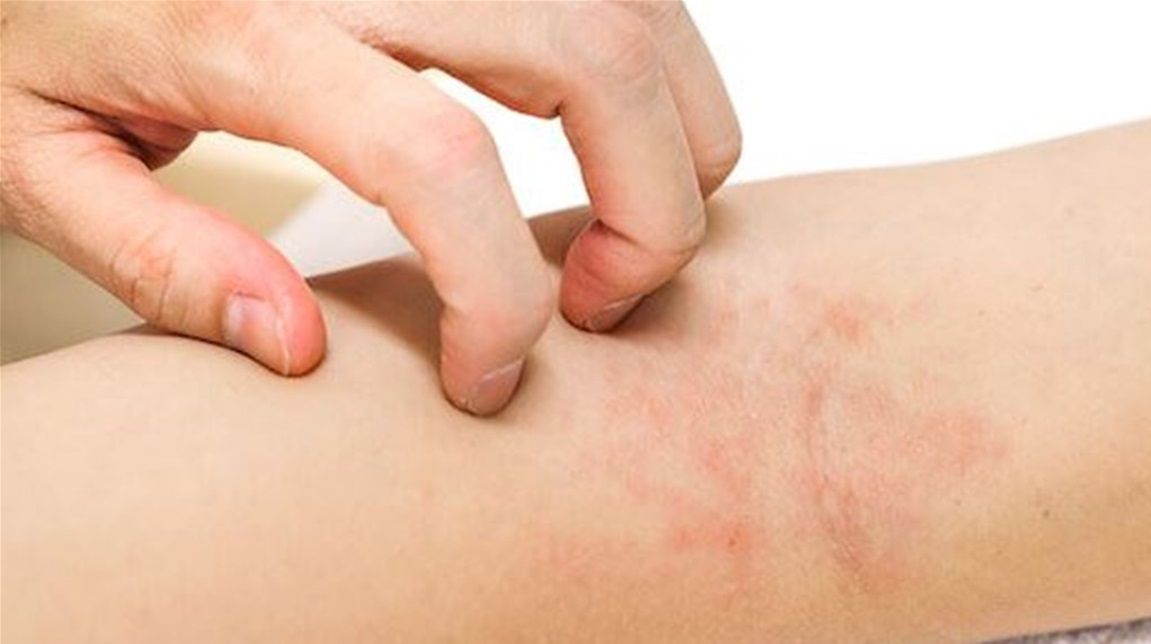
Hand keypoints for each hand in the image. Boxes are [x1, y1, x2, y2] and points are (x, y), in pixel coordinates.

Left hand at [0, 1, 739, 414]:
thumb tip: (300, 350)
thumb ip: (163, 258)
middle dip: (652, 215)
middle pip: (597, 60)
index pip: (440, 158)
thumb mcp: (39, 152)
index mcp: (251, 22)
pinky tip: (607, 138)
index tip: (488, 377)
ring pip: (640, 15)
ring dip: (677, 140)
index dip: (500, 296)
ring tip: (622, 230)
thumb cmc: (34, 17)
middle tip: (601, 307)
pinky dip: (654, 79)